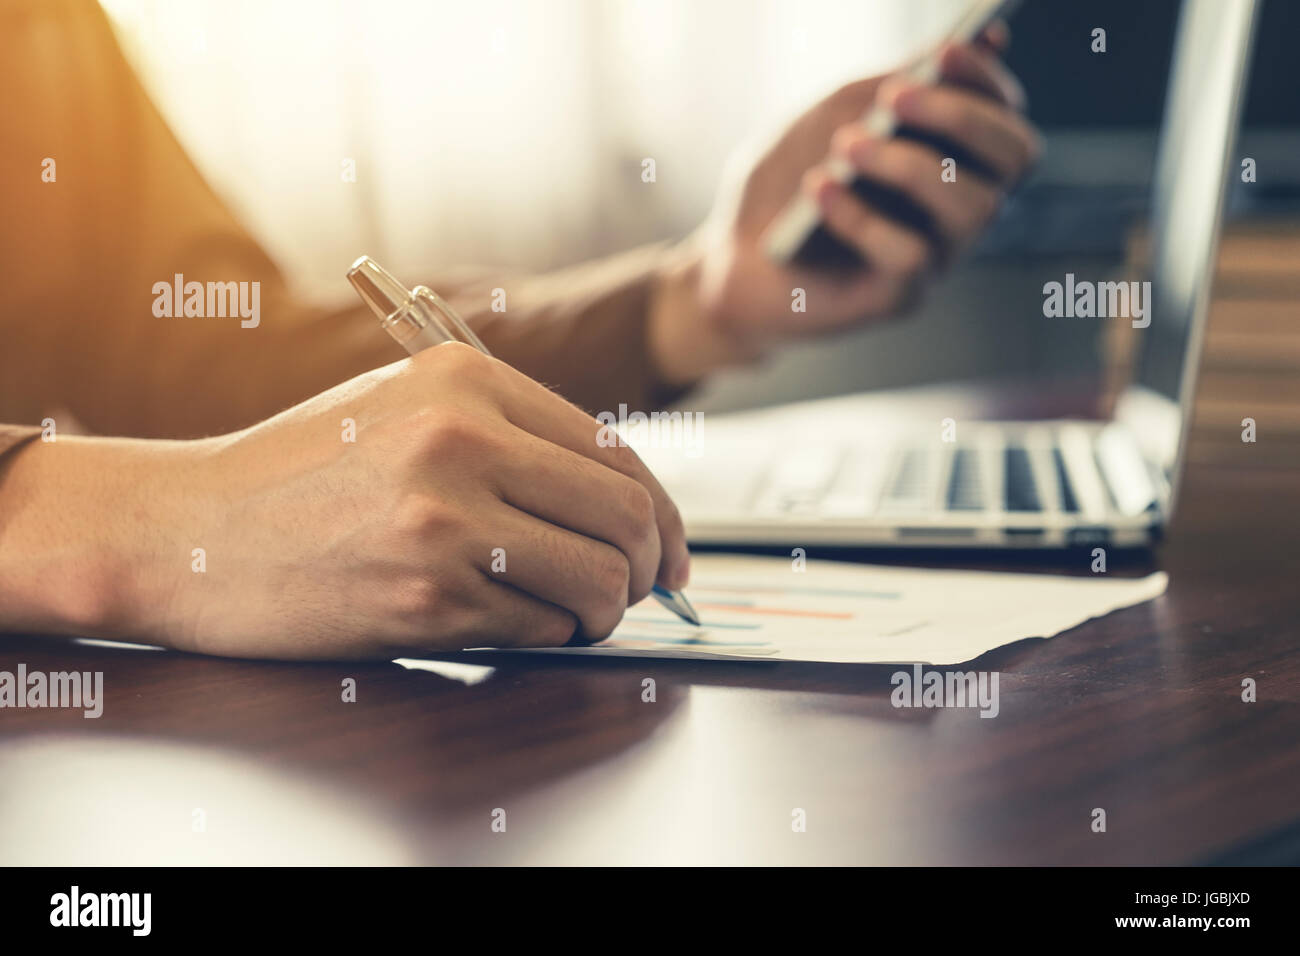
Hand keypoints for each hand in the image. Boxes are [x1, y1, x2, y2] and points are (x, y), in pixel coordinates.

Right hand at [6, 344, 689, 658]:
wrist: (186, 531)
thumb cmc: (299, 475)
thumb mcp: (404, 411)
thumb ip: (511, 438)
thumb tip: (624, 502)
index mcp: (466, 378)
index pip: (617, 452)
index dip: (664, 512)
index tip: (671, 551)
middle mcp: (463, 438)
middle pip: (627, 515)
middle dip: (650, 567)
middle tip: (636, 592)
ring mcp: (445, 521)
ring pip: (598, 580)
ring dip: (603, 611)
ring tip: (573, 614)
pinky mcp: (424, 598)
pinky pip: (538, 629)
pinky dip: (542, 636)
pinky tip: (507, 624)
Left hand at [649, 27, 1040, 384]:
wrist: (731, 260)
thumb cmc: (784, 186)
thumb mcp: (828, 120)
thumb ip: (884, 89)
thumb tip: (947, 51)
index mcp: (953, 157)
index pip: (1005, 114)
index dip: (985, 80)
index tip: (945, 51)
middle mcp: (959, 206)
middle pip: (1015, 157)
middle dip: (961, 116)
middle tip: (896, 96)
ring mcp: (938, 254)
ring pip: (973, 207)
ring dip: (910, 166)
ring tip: (848, 144)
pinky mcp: (901, 296)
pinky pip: (910, 254)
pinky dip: (862, 215)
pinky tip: (819, 188)